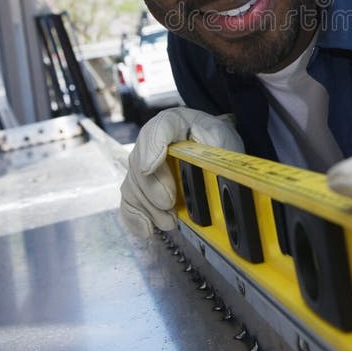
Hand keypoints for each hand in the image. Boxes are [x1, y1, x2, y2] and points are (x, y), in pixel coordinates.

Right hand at [120, 107, 243, 237]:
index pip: (158, 128)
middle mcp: (151, 140)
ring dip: (148, 207)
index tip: (150, 167)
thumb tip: (207, 169)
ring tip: (170, 221)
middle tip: (169, 204)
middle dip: (153, 187)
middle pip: (139, 162)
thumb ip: (215, 149)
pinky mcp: (138, 184)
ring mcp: (141, 162)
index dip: (152, 147)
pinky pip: (128, 200)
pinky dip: (135, 217)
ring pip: (133, 185)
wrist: (212, 146)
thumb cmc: (215, 140)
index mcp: (174, 122)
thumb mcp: (223, 139)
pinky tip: (147, 229)